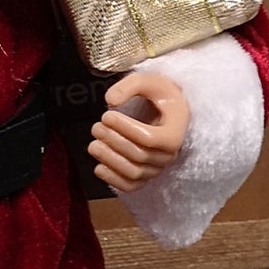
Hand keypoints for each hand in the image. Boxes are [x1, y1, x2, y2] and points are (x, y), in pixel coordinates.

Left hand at [89, 71, 188, 193]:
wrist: (167, 111)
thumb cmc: (159, 96)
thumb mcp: (150, 81)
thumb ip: (130, 85)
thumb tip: (109, 100)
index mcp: (175, 132)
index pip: (150, 138)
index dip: (125, 129)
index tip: (107, 116)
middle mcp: (169, 154)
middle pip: (139, 156)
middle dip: (113, 142)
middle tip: (96, 127)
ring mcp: (158, 168)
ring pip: (134, 173)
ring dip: (110, 160)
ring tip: (93, 144)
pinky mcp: (147, 176)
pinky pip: (132, 186)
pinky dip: (114, 180)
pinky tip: (98, 167)